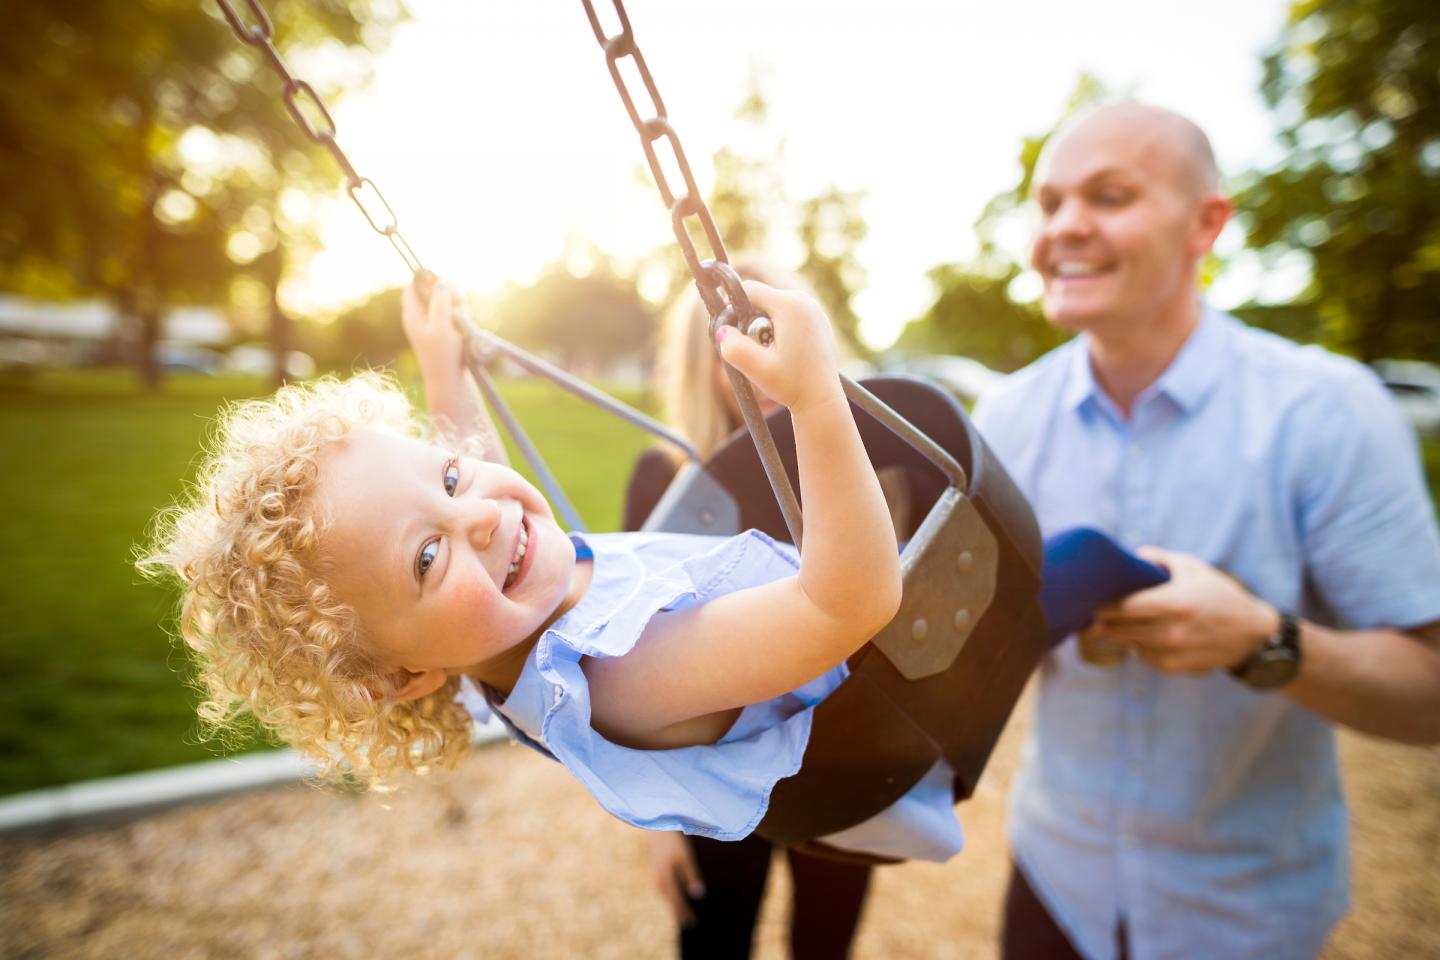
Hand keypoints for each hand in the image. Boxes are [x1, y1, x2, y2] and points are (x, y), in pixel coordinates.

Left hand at [401, 272, 464, 382]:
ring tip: (464, 320)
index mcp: (413, 316)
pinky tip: (467, 327)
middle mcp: (422, 318)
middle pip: (434, 292)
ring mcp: (436, 324)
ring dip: (459, 305)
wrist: (451, 382)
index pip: (412, 288)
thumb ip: (439, 303)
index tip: (442, 284)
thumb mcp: (441, 326)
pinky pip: (457, 315)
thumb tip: (440, 283)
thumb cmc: (443, 356)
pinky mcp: (449, 331)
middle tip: (460, 300)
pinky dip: (463, 316)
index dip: (426, 281)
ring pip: (448, 302)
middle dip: (449, 293)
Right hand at [647, 831, 703, 927]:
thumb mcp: (685, 857)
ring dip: (673, 905)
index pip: (676, 900)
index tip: (692, 923)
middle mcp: (658, 879)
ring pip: (665, 895)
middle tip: (689, 924)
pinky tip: (673, 897)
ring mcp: (655, 875)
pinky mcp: (655, 870)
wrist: (657, 827)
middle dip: (679, 912)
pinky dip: (670, 896)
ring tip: (681, 914)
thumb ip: (691, 876)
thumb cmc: (674, 841)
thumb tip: (698, 895)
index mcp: (665, 878)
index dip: (684, 912)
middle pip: (670, 900)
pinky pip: (663, 889)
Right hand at [715, 281, 841, 412]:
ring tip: (772, 352)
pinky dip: (780, 327)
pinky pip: (789, 313)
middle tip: (754, 348)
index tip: (728, 326)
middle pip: (762, 298)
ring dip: (764, 324)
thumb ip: (735, 349)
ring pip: (774, 305)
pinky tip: (785, 351)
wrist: (822, 399)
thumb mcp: (759, 371)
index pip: (750, 289)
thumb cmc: (792, 386)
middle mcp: (804, 300)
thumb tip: (721, 330)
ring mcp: (813, 308)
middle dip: (750, 318)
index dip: (731, 304)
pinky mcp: (817, 318)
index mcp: (790, 305)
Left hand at [1090, 547, 1278, 674]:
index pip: (1127, 607)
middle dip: (1104, 621)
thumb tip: (1128, 555)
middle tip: (1090, 613)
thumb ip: (1158, 559)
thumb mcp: (1193, 567)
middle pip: (1123, 629)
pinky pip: (1146, 658)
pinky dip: (1140, 648)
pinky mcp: (1179, 668)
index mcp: (1178, 602)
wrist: (1252, 632)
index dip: (1104, 605)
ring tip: (1109, 624)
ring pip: (1131, 645)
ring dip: (1119, 636)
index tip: (1090, 600)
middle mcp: (1175, 630)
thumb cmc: (1220, 594)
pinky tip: (1140, 637)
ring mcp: (1176, 652)